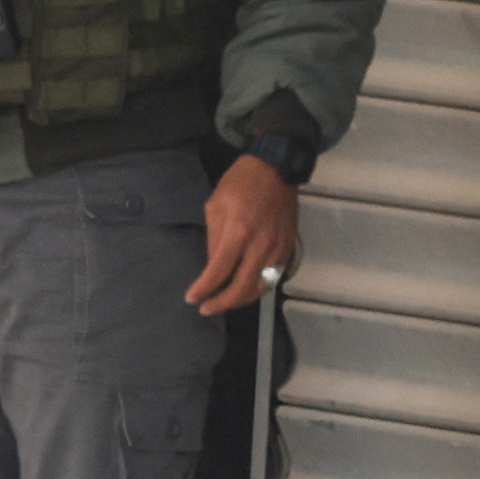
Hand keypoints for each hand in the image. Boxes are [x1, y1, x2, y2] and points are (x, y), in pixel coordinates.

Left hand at [190, 156, 300, 319]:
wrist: (276, 169)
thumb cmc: (241, 183)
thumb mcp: (215, 206)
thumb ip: (213, 239)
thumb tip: (212, 266)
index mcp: (238, 233)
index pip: (218, 272)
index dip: (204, 290)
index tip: (192, 299)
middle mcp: (260, 246)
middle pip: (242, 288)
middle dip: (222, 304)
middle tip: (206, 309)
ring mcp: (277, 249)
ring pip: (260, 288)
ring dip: (241, 300)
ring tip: (224, 303)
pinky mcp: (288, 249)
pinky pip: (273, 278)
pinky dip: (257, 289)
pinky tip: (245, 290)